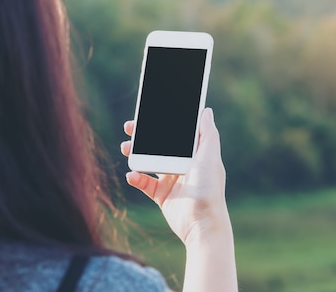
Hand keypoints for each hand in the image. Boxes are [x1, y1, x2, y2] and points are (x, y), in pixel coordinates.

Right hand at [121, 108, 229, 244]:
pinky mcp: (162, 195)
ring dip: (136, 153)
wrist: (202, 224)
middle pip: (160, 145)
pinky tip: (131, 174)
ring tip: (125, 148)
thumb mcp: (210, 156)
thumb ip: (207, 133)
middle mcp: (184, 164)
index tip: (149, 112)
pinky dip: (136, 177)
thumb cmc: (209, 189)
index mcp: (195, 153)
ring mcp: (172, 180)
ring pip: (149, 161)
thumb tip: (206, 110)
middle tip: (130, 127)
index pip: (178, 133)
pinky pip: (145, 183)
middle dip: (145, 135)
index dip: (164, 121)